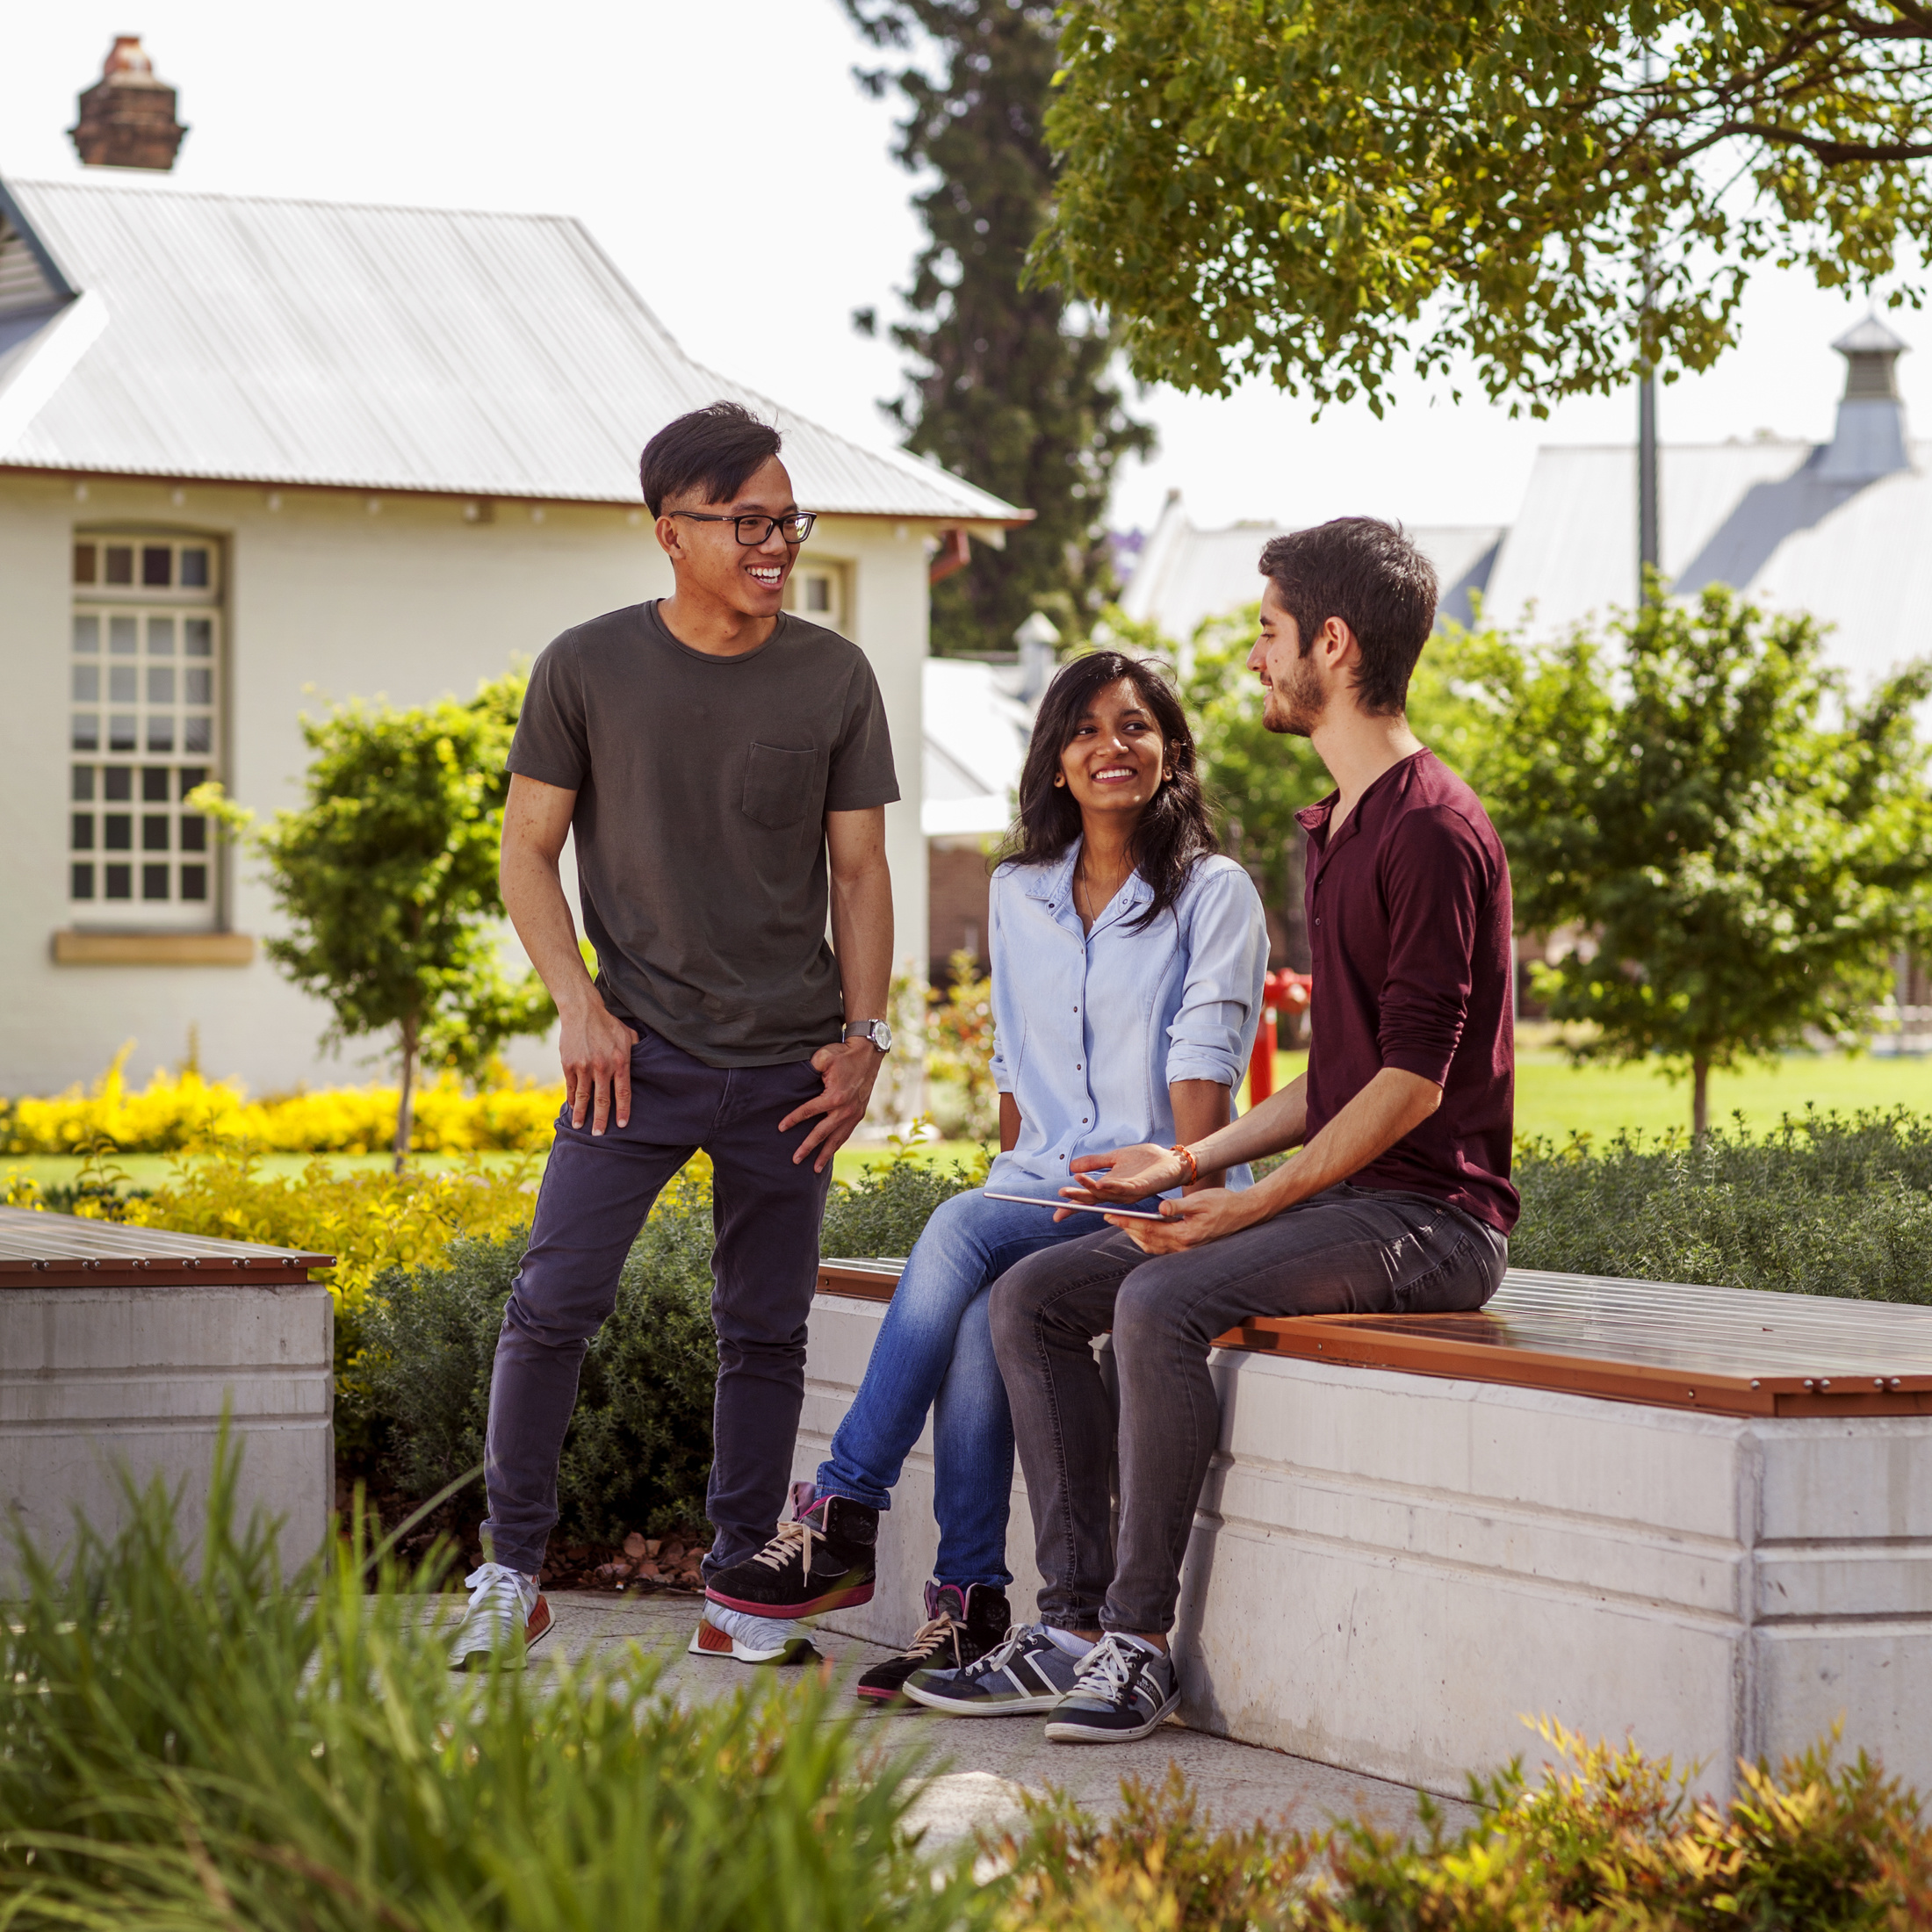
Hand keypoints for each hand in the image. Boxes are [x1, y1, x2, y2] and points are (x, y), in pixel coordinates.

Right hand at [560, 997, 639, 1133]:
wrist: (582, 1010)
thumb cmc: (608, 1023)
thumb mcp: (628, 1035)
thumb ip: (637, 1050)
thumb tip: (647, 1060)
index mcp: (620, 1062)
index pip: (623, 1092)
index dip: (623, 1110)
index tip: (623, 1125)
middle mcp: (602, 1067)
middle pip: (602, 1100)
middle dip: (601, 1120)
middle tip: (599, 1135)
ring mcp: (584, 1066)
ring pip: (583, 1096)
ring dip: (582, 1114)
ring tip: (580, 1126)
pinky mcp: (569, 1064)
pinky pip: (571, 1086)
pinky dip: (571, 1099)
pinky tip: (572, 1108)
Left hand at [780, 1038, 882, 1172]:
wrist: (869, 1053)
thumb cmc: (844, 1054)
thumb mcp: (824, 1056)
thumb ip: (810, 1068)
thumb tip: (798, 1079)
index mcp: (834, 1097)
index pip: (808, 1112)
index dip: (793, 1120)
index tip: (780, 1128)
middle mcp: (845, 1110)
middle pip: (822, 1133)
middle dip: (807, 1148)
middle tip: (795, 1159)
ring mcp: (854, 1114)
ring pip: (837, 1139)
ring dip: (825, 1154)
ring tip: (814, 1168)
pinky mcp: (859, 1113)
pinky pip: (846, 1134)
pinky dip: (837, 1144)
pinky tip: (830, 1152)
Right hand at [1057, 1142, 1182, 1219]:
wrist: (1171, 1161)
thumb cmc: (1146, 1161)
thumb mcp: (1115, 1158)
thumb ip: (1094, 1162)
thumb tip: (1071, 1167)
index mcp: (1110, 1187)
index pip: (1087, 1198)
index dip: (1072, 1205)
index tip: (1056, 1214)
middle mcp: (1117, 1193)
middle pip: (1093, 1197)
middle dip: (1076, 1197)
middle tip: (1061, 1194)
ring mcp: (1129, 1192)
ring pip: (1106, 1193)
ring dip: (1090, 1189)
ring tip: (1075, 1182)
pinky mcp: (1141, 1186)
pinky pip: (1125, 1188)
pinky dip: (1112, 1186)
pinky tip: (1101, 1183)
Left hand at [1109, 1186, 1266, 1253]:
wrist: (1244, 1214)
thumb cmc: (1223, 1203)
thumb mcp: (1200, 1200)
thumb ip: (1179, 1205)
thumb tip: (1160, 1208)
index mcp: (1185, 1235)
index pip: (1148, 1230)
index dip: (1127, 1223)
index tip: (1111, 1215)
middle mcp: (1183, 1247)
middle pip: (1146, 1240)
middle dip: (1126, 1229)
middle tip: (1109, 1217)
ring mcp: (1186, 1250)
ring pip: (1152, 1247)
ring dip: (1135, 1235)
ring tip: (1122, 1223)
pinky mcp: (1188, 1248)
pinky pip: (1161, 1247)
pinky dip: (1148, 1239)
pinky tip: (1142, 1230)